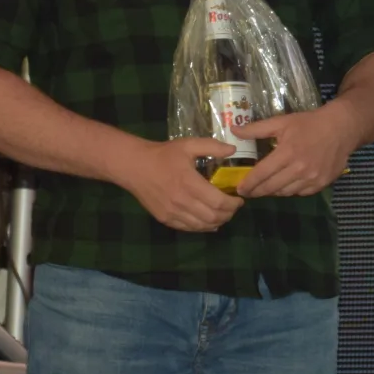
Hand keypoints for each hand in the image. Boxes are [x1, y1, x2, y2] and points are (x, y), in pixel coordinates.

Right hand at [117, 137, 244, 231]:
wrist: (134, 166)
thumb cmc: (163, 155)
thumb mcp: (188, 145)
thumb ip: (212, 146)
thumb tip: (233, 149)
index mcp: (189, 183)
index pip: (218, 202)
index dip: (233, 204)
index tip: (240, 200)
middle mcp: (181, 201)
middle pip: (213, 216)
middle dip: (228, 214)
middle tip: (233, 208)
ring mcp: (172, 212)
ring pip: (202, 225)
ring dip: (217, 222)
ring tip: (224, 215)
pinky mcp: (164, 218)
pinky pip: (188, 228)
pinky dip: (202, 227)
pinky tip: (209, 222)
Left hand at [236, 106, 357, 197]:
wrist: (342, 128)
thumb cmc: (309, 124)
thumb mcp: (282, 122)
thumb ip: (256, 129)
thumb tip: (233, 130)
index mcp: (287, 153)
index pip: (261, 174)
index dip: (248, 184)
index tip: (239, 189)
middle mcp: (299, 169)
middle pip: (271, 187)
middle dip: (257, 191)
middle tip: (249, 192)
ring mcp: (312, 178)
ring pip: (285, 192)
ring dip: (273, 191)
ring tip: (266, 187)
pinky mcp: (321, 183)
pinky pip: (300, 192)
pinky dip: (290, 190)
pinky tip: (286, 184)